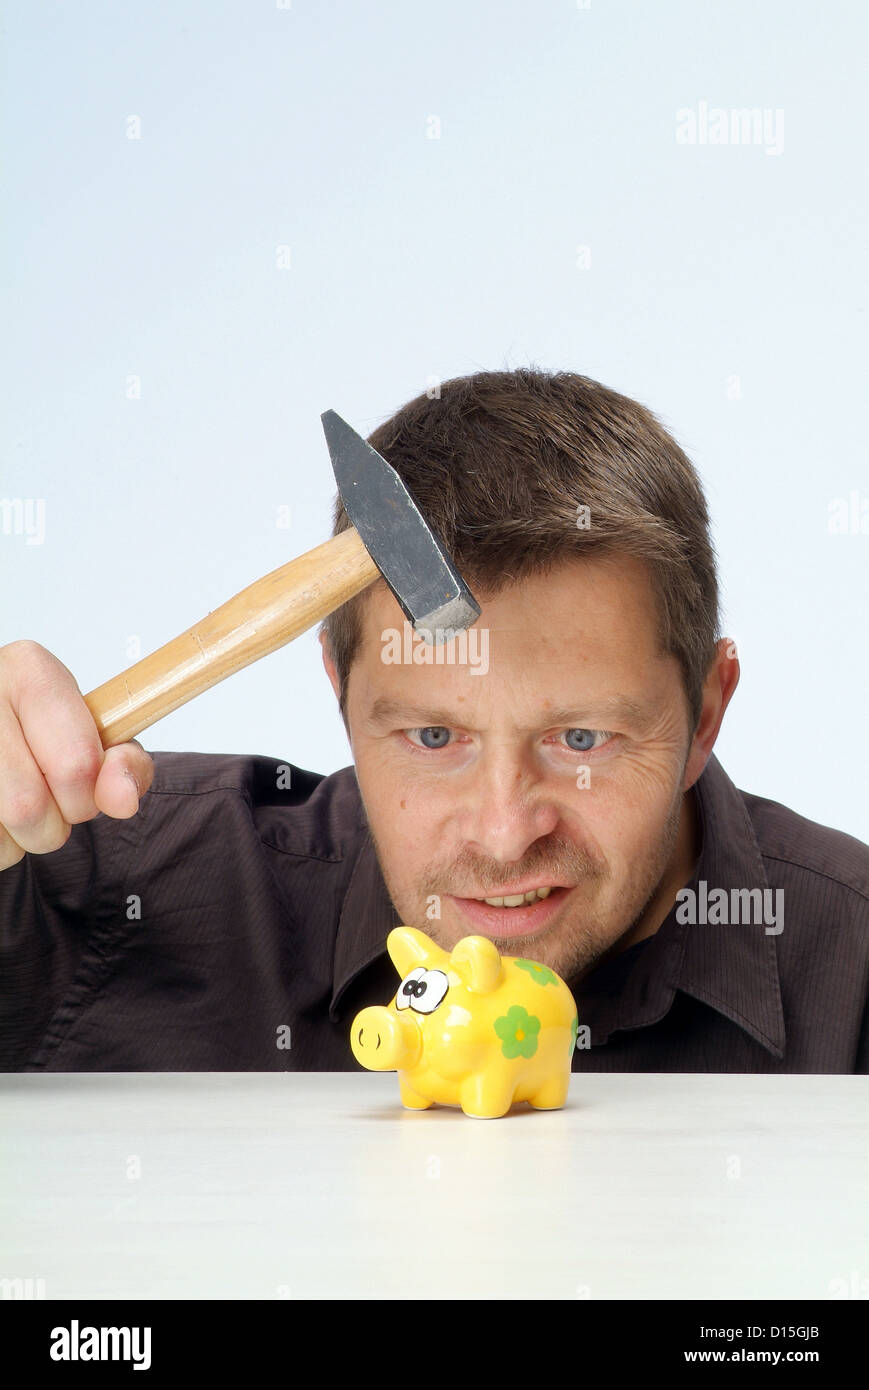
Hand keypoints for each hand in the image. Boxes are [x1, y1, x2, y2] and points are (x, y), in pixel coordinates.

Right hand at [0, 640, 153, 870]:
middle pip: (29, 806)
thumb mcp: (97, 736)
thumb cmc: (49, 734)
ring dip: (24, 836)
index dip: (88, 793)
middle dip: (55, 821)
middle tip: (52, 798)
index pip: (76, 763)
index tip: (86, 784)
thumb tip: (122, 799)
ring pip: (2, 827)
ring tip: (20, 801)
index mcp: (29, 671)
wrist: (2, 729)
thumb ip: (125, 764)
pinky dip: (1, 844)